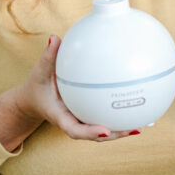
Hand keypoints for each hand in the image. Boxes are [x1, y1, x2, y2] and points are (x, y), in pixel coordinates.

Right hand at [13, 35, 139, 141]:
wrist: (34, 100)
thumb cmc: (37, 86)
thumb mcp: (39, 72)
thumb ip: (48, 57)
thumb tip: (55, 39)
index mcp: (61, 117)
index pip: (74, 130)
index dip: (90, 132)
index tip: (104, 130)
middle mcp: (74, 122)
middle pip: (95, 135)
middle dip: (115, 134)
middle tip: (134, 129)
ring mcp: (81, 121)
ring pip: (103, 131)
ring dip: (121, 130)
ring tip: (141, 125)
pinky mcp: (87, 117)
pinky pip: (103, 119)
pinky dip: (118, 117)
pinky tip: (135, 110)